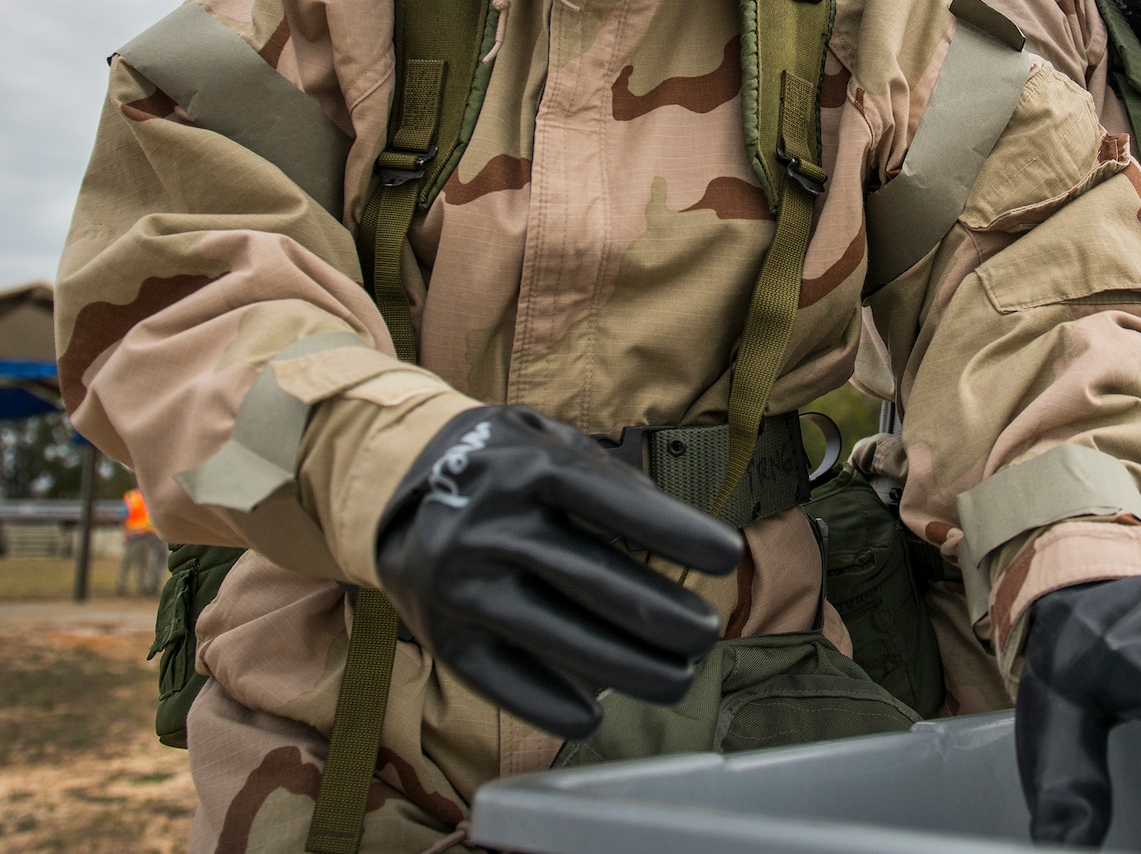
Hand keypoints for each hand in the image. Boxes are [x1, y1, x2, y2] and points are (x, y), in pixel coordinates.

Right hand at [374, 405, 743, 739]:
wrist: (396, 481)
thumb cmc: (504, 463)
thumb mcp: (551, 441)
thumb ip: (609, 478)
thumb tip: (679, 528)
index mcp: (528, 468)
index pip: (614, 502)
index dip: (674, 531)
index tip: (727, 556)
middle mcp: (491, 526)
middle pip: (591, 579)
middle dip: (660, 614)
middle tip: (707, 633)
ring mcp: (462, 585)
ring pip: (554, 636)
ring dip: (623, 666)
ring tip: (677, 678)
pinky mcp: (442, 633)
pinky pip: (499, 678)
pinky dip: (546, 703)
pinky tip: (592, 716)